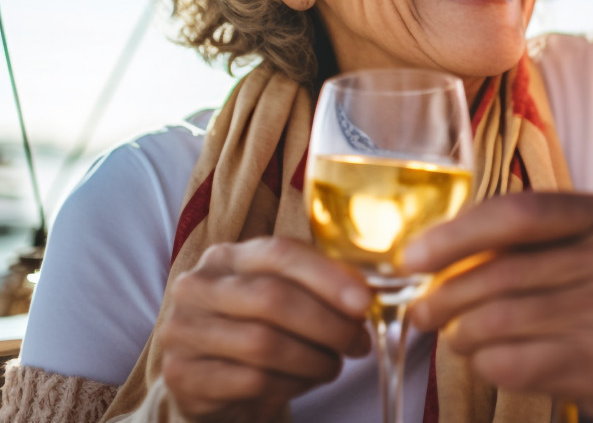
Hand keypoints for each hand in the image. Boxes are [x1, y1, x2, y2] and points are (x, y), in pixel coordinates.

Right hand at [157, 236, 372, 421]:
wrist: (211, 382)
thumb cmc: (258, 329)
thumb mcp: (282, 296)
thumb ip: (317, 285)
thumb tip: (364, 294)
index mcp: (227, 256)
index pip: (280, 252)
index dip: (328, 276)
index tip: (364, 301)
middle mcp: (198, 287)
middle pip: (273, 298)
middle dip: (328, 323)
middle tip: (358, 342)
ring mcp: (184, 331)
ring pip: (264, 344)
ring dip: (313, 359)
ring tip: (333, 365)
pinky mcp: (183, 376)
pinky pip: (252, 381)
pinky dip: (291, 384)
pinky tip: (304, 382)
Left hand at [403, 192, 592, 421]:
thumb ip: (570, 241)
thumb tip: (470, 255)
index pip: (520, 213)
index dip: (455, 233)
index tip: (414, 254)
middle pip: (502, 275)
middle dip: (443, 296)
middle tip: (418, 309)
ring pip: (503, 327)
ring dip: (463, 337)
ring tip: (453, 338)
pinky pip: (525, 370)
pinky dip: (494, 368)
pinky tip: (492, 364)